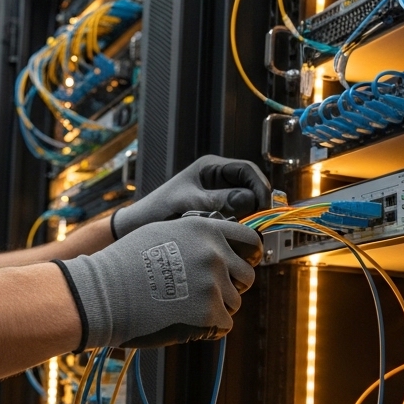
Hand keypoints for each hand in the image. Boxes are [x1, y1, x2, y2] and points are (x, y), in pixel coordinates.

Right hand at [57, 217, 262, 348]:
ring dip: (214, 309)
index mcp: (206, 229)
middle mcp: (214, 253)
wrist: (102, 294)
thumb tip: (223, 247)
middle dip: (230, 287)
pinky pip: (224, 325)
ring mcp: (213, 284)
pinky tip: (182, 321)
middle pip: (246, 277)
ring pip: (233, 304)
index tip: (241, 266)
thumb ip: (198, 238)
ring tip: (182, 307)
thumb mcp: (164, 232)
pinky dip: (207, 329)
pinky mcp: (208, 313)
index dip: (247, 257)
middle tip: (202, 294)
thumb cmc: (124, 264)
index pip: (250, 241)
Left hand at [110, 155, 271, 238]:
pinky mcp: (216, 213)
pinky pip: (236, 217)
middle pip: (250, 187)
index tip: (264, 206)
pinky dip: (239, 225)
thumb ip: (218, 200)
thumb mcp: (189, 203)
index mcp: (211, 167)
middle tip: (258, 224)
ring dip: (248, 217)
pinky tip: (234, 236)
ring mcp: (218, 196)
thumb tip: (250, 200)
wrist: (138, 228)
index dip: (260, 186)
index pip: (247, 170)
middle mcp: (217, 179)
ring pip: (245, 204)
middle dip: (256, 204)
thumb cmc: (157, 210)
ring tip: (246, 232)